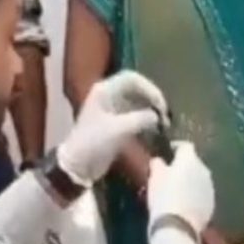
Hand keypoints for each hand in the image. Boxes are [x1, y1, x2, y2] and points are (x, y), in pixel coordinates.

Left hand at [59, 71, 167, 185]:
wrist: (78, 165)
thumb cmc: (94, 142)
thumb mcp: (118, 129)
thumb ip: (141, 118)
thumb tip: (158, 117)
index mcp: (105, 91)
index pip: (133, 78)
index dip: (150, 88)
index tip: (160, 105)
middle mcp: (110, 95)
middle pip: (137, 89)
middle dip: (153, 99)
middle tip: (165, 115)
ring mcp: (113, 109)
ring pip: (139, 102)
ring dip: (152, 110)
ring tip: (163, 124)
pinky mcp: (117, 122)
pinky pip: (137, 114)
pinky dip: (147, 120)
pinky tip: (156, 129)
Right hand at [146, 142, 213, 237]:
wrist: (178, 225)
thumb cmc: (163, 196)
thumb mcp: (154, 176)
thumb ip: (157, 164)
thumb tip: (159, 160)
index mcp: (190, 159)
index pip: (185, 146)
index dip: (176, 147)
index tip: (167, 152)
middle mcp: (204, 170)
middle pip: (194, 162)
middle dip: (183, 166)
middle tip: (169, 173)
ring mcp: (210, 187)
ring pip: (199, 179)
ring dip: (190, 181)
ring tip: (177, 189)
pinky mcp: (212, 203)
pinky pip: (202, 194)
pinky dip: (195, 195)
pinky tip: (184, 203)